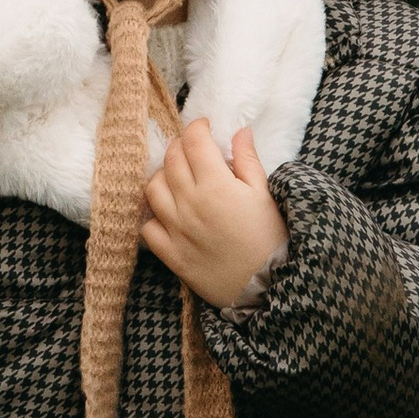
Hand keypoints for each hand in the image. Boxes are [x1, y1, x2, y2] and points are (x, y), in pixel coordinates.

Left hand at [140, 118, 287, 312]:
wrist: (267, 289)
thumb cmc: (270, 239)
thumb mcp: (265, 195)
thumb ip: (248, 160)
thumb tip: (240, 131)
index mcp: (216, 185)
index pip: (193, 141)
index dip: (197, 127)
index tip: (204, 127)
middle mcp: (190, 204)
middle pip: (170, 160)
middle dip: (179, 146)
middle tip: (192, 149)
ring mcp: (176, 230)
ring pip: (152, 189)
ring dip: (162, 176)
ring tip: (177, 178)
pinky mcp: (170, 255)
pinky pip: (147, 227)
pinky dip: (153, 216)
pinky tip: (167, 212)